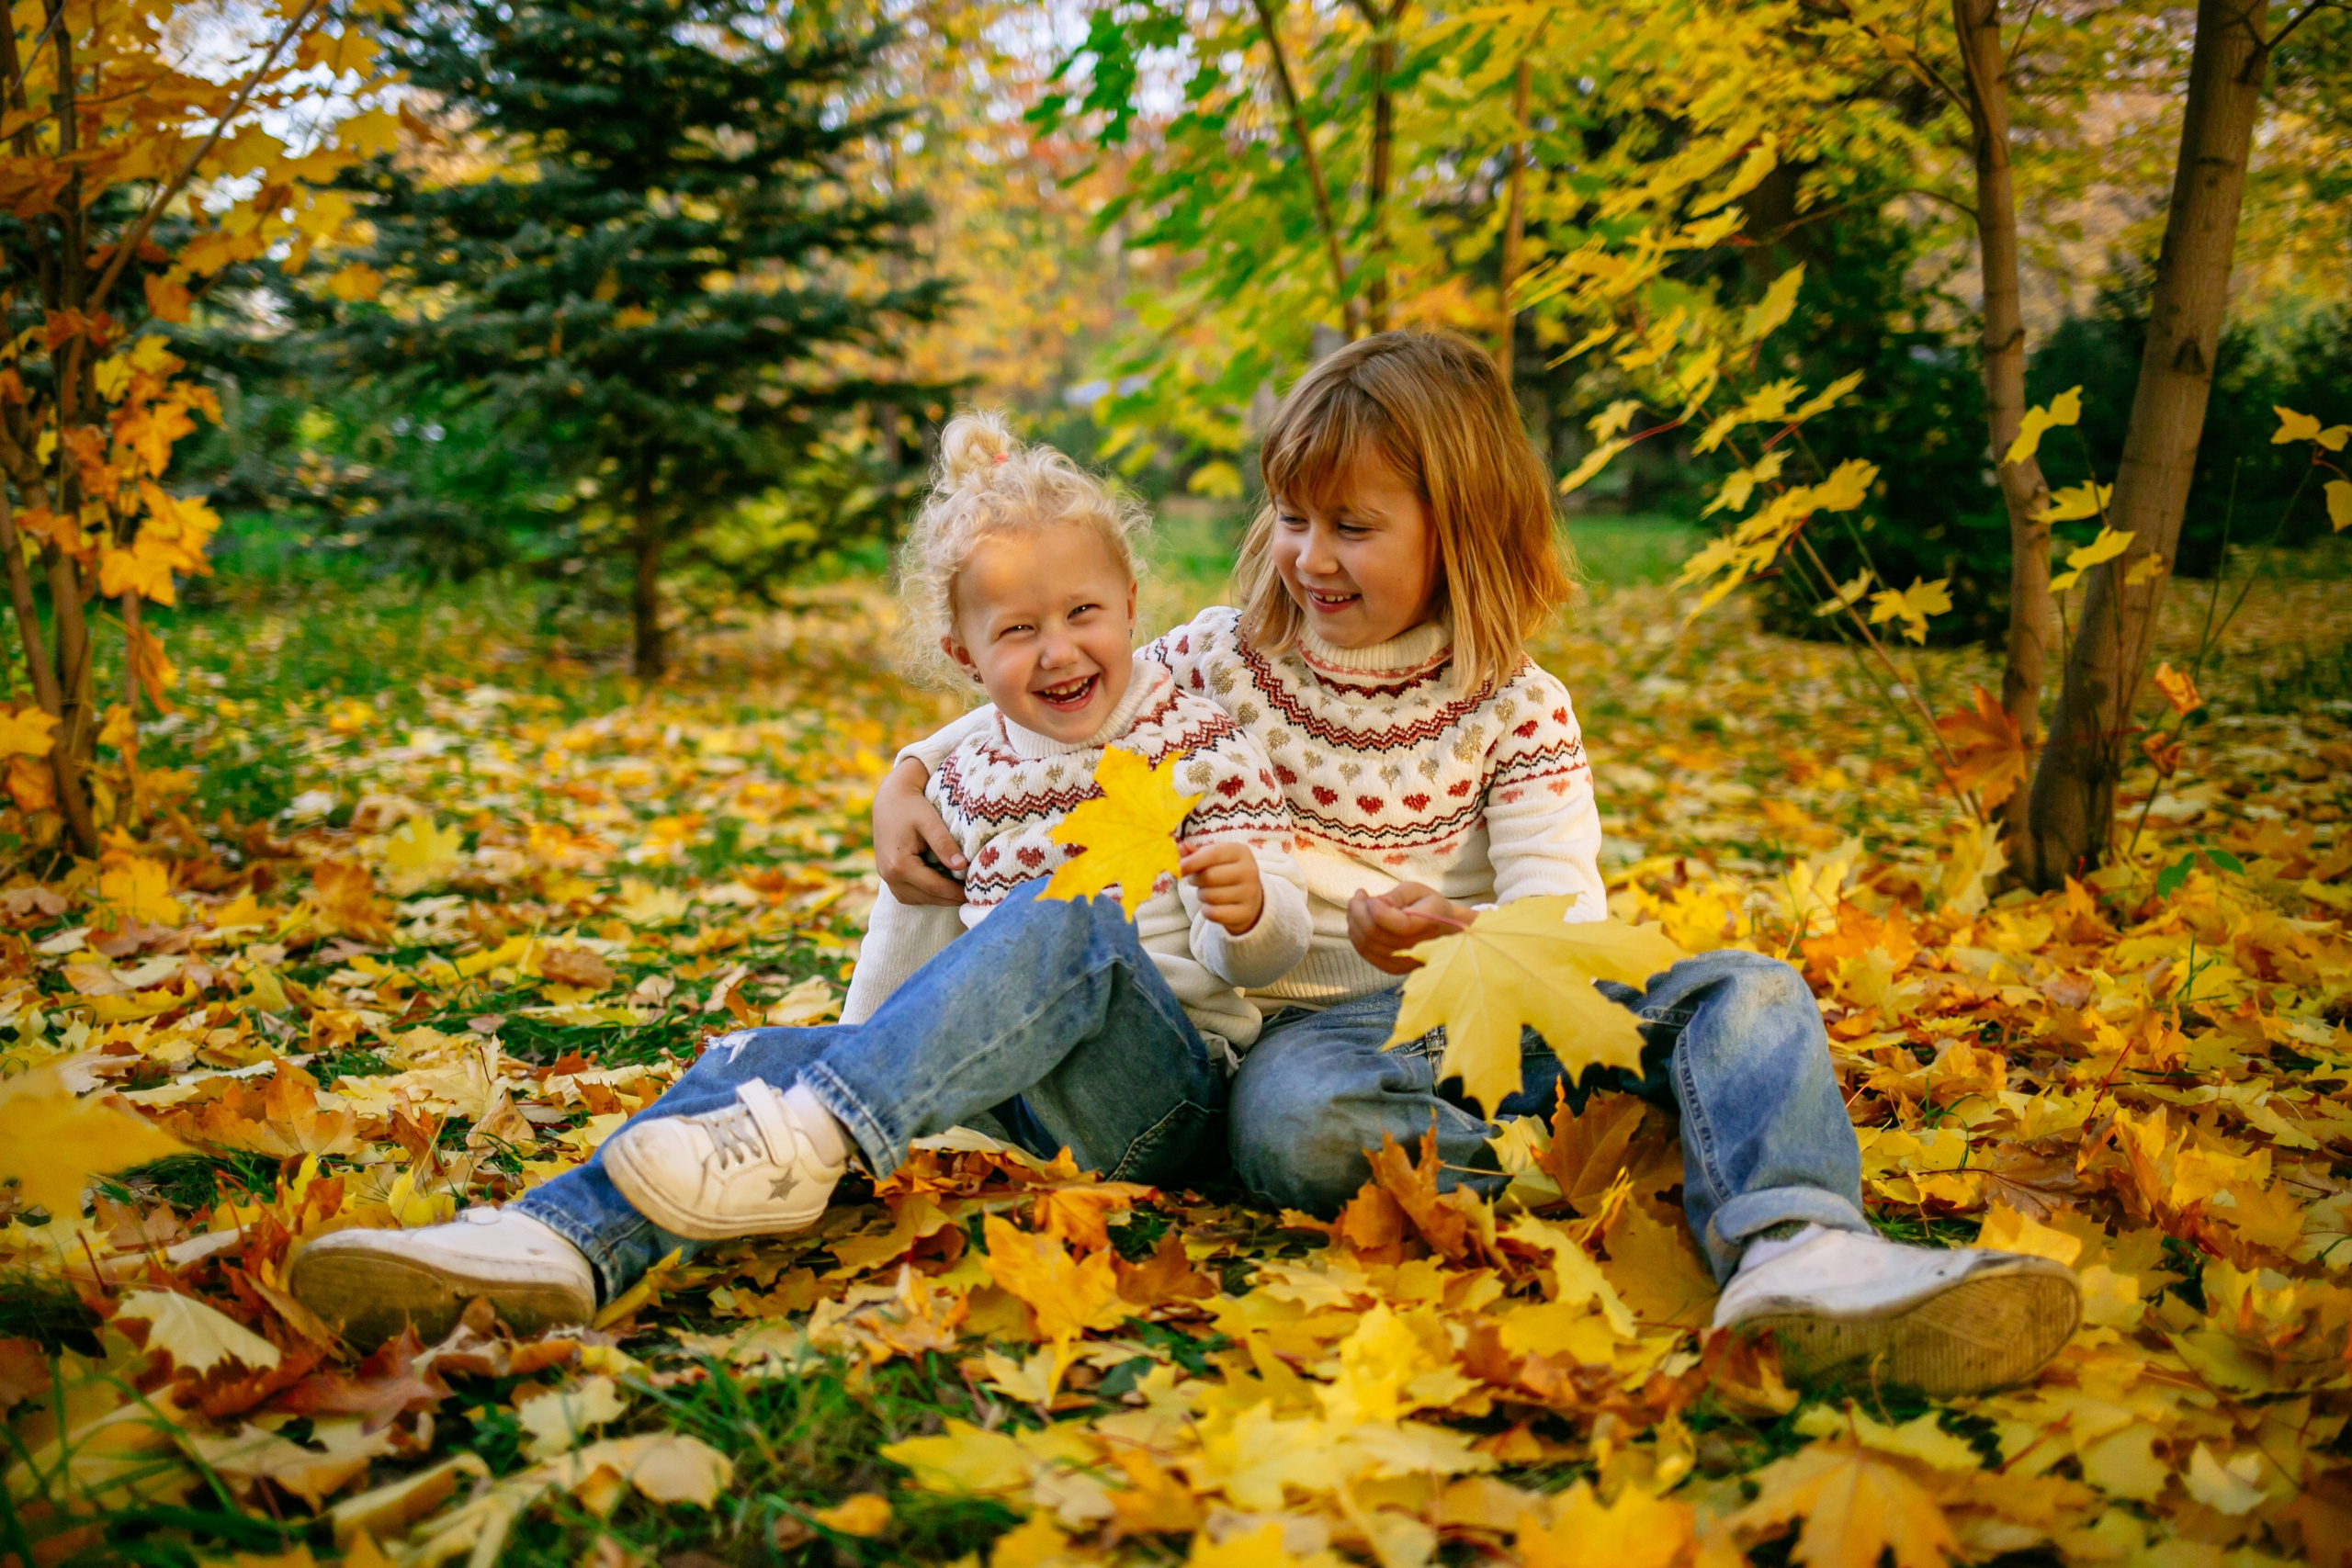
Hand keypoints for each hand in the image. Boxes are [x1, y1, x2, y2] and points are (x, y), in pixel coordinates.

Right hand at [871, 758, 966, 906]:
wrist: (890, 799)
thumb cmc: (912, 806)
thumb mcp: (930, 822)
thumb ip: (944, 844)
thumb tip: (962, 866)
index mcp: (898, 864)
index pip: (934, 887)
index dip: (956, 893)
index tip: (975, 893)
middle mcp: (889, 875)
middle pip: (926, 897)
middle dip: (950, 898)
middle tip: (972, 895)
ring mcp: (886, 878)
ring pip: (917, 899)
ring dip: (938, 898)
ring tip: (959, 891)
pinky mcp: (888, 876)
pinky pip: (909, 894)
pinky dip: (926, 893)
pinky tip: (942, 885)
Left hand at [1180, 842, 1264, 935]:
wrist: (1250, 897)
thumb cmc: (1226, 872)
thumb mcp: (1214, 858)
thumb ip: (1196, 853)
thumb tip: (1180, 847)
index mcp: (1240, 852)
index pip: (1213, 854)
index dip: (1192, 861)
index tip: (1180, 868)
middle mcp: (1249, 871)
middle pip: (1209, 876)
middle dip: (1195, 880)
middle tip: (1195, 880)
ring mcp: (1249, 893)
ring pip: (1210, 896)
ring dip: (1201, 895)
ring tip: (1208, 892)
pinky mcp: (1245, 913)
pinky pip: (1213, 913)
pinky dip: (1206, 910)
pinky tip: (1212, 905)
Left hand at [1348, 882, 1473, 973]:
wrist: (1446, 931)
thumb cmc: (1429, 906)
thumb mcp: (1418, 890)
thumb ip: (1397, 895)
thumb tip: (1373, 904)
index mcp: (1426, 925)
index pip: (1394, 923)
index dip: (1374, 908)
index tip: (1367, 894)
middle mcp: (1416, 949)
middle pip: (1374, 933)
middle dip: (1357, 911)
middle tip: (1358, 895)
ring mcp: (1404, 962)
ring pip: (1366, 945)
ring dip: (1354, 922)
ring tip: (1357, 905)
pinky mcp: (1394, 968)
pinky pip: (1366, 954)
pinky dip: (1356, 936)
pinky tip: (1358, 921)